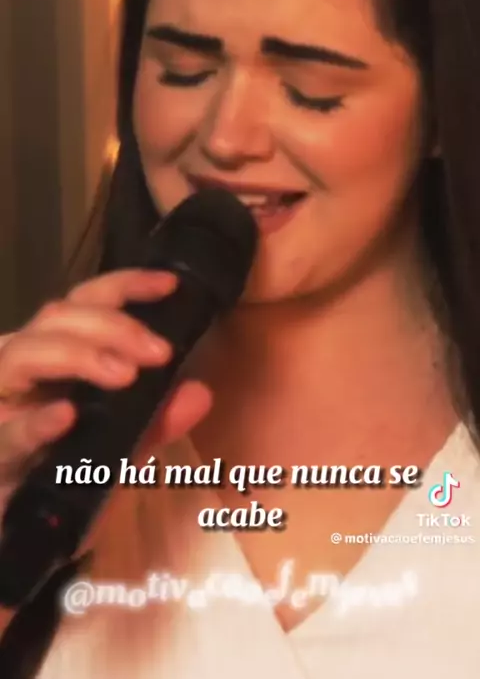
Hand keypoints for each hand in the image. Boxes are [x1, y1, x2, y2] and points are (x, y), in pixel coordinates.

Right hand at [0, 268, 212, 519]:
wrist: (22, 537)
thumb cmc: (65, 477)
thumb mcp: (120, 447)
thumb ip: (156, 421)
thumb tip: (200, 393)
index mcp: (54, 354)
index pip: (84, 302)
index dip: (124, 285)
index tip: (169, 286)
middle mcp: (21, 367)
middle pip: (56, 318)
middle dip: (111, 326)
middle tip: (158, 353)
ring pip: (22, 355)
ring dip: (77, 356)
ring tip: (124, 375)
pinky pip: (6, 434)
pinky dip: (34, 422)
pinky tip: (65, 416)